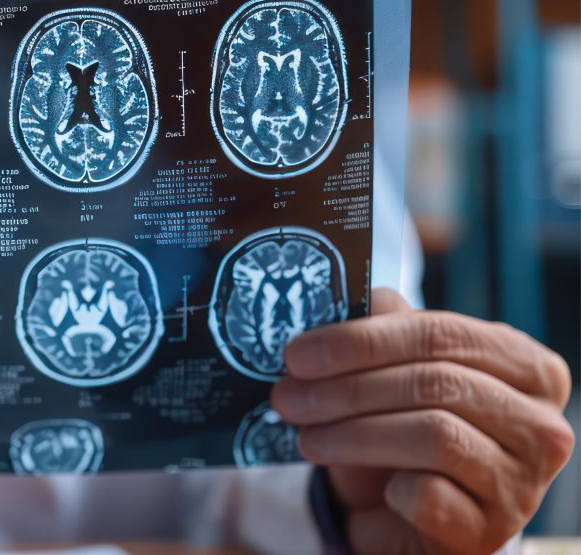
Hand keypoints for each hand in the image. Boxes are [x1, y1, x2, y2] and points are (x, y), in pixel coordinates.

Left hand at [271, 288, 573, 554]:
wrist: (411, 517)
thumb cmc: (406, 434)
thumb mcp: (396, 376)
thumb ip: (389, 331)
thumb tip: (363, 296)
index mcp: (528, 368)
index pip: (443, 334)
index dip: (362, 340)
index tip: (297, 354)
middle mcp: (540, 424)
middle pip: (436, 383)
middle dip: (346, 389)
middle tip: (287, 397)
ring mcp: (524, 481)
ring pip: (434, 435)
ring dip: (353, 434)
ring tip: (306, 437)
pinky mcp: (492, 530)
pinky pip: (430, 495)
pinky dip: (390, 487)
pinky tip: (374, 487)